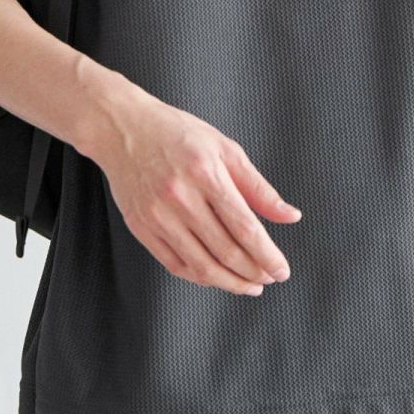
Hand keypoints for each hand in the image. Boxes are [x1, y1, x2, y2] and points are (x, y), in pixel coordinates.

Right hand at [86, 79, 302, 295]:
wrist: (124, 129)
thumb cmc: (178, 134)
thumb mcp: (225, 149)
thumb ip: (258, 187)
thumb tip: (290, 216)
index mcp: (206, 173)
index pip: (245, 227)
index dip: (267, 255)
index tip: (281, 270)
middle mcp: (180, 196)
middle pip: (225, 251)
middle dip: (254, 272)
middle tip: (269, 277)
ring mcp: (158, 215)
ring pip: (201, 265)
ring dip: (230, 282)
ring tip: (249, 284)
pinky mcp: (141, 227)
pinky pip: (175, 264)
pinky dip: (200, 276)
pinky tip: (217, 276)